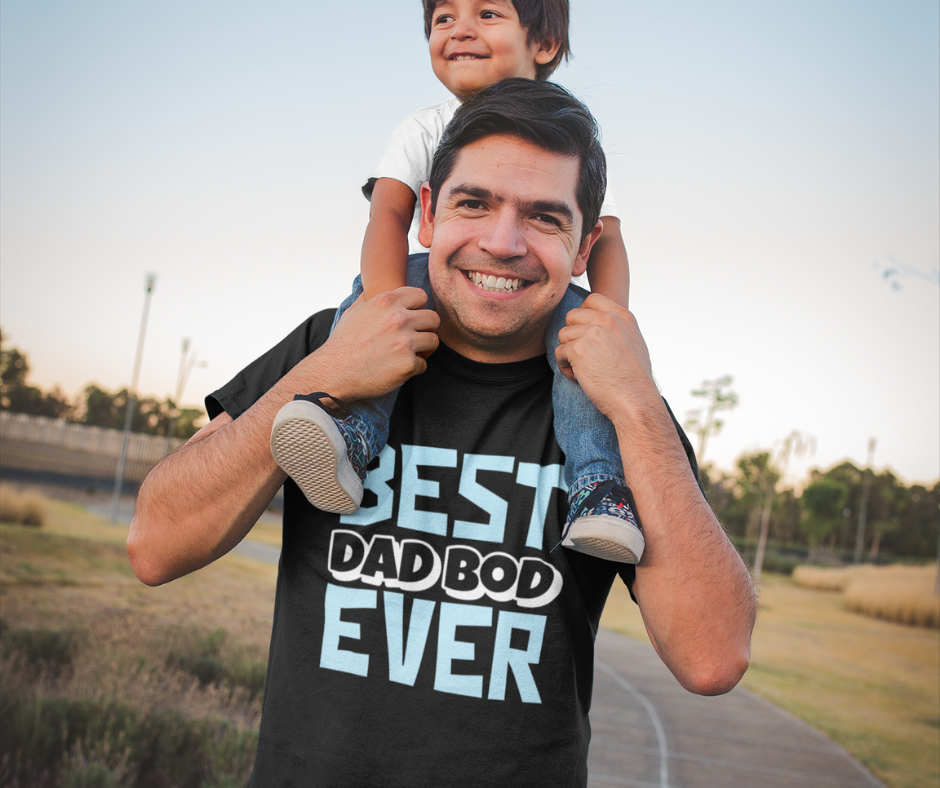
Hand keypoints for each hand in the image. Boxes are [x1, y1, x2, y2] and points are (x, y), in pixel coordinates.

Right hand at [310, 287, 439, 400]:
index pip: (421, 296)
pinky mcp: (408, 364)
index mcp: (386, 302)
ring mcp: (405, 342)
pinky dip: (413, 368)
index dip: (418, 308)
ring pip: (433, 341)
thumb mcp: (354, 311)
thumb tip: (375, 287)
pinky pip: (424, 364)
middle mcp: (398, 319)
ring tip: (408, 354)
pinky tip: (397, 368)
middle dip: (425, 329)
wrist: (333, 373)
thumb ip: (371, 298)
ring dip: (423, 349)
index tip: (410, 319)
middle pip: (433, 318)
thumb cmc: (343, 343)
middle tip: (414, 338)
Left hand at [554, 293, 654, 422]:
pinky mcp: (578, 349)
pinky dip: (565, 367)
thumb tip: (596, 323)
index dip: (583, 316)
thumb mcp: (633, 342)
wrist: (636, 401)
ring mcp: (592, 332)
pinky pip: (559, 352)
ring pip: (563, 334)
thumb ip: (616, 328)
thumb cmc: (635, 379)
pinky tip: (580, 378)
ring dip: (568, 353)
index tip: (587, 334)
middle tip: (585, 356)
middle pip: (572, 316)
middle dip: (573, 336)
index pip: (592, 299)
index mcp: (623, 316)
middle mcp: (608, 320)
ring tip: (584, 370)